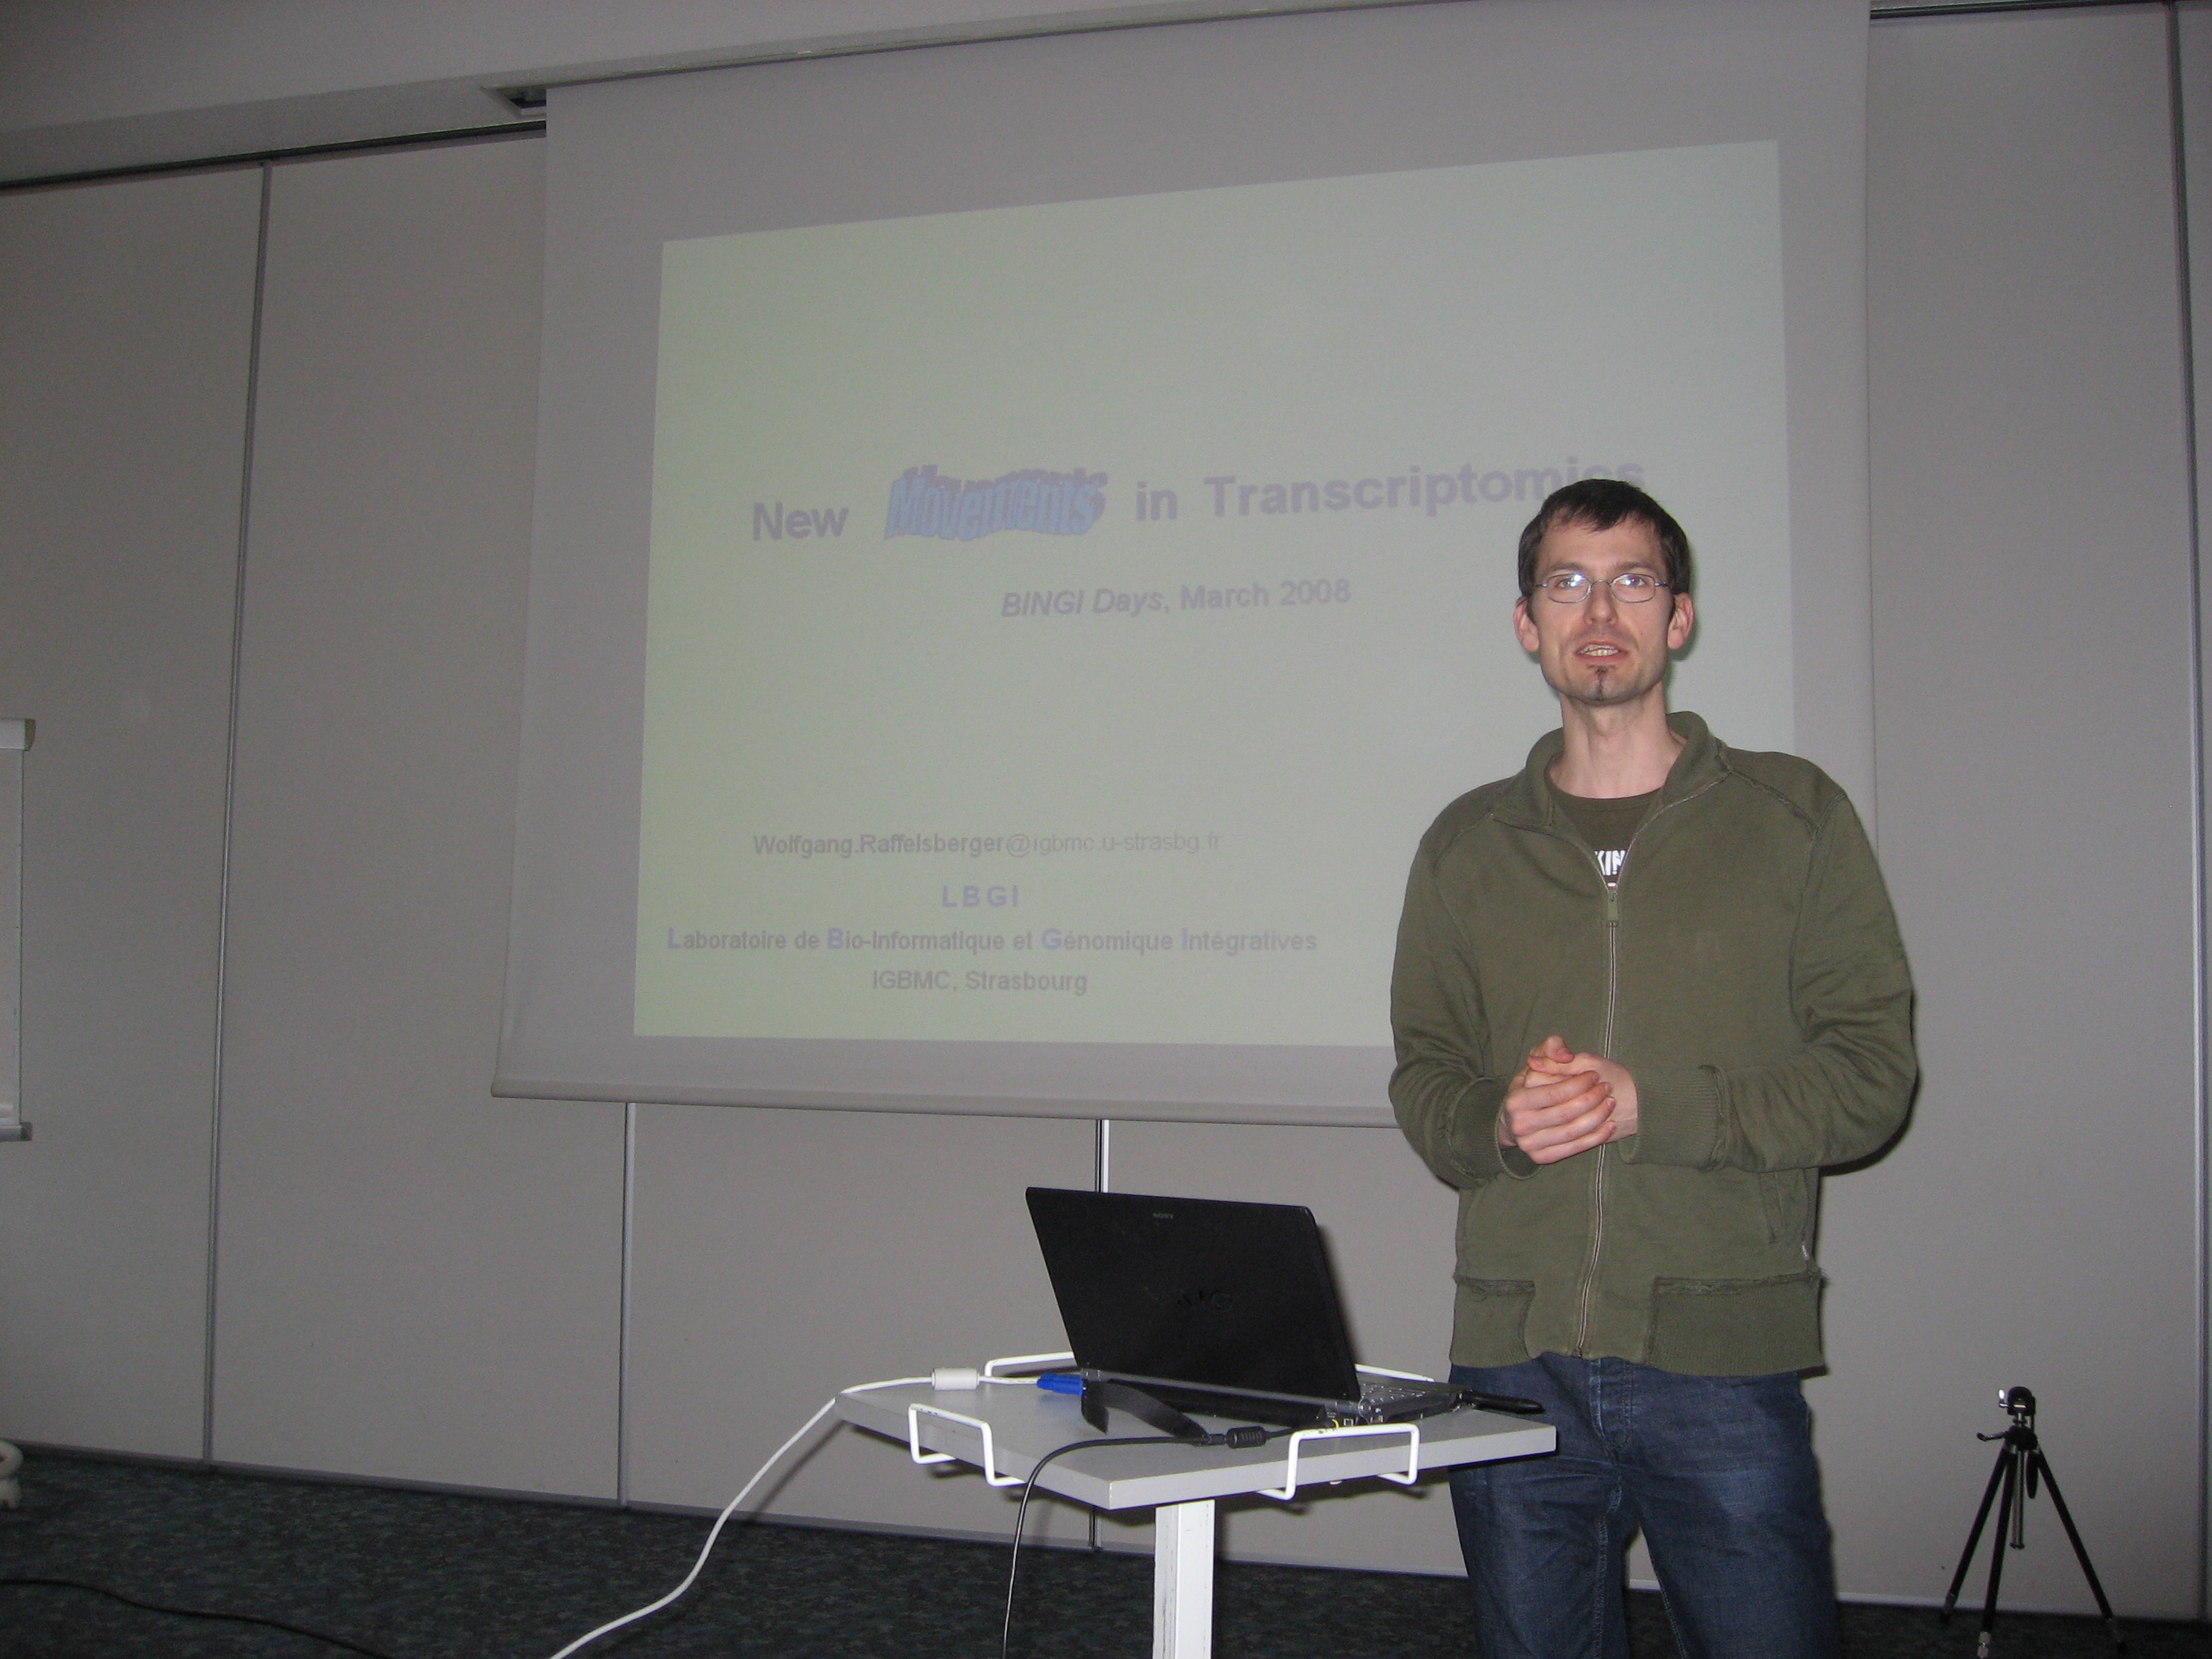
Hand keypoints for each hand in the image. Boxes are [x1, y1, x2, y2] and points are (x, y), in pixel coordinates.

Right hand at [1497, 1035, 1617, 1163]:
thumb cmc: (1532, 1086)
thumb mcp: (1537, 1061)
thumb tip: (1566, 1054)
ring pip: (1572, 1133)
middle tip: (1606, 1088)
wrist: (1517, 1119)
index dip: (1579, 1084)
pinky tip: (1609, 1125)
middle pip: (1565, 1113)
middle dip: (1591, 1099)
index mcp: (1515, 1100)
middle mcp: (1520, 1125)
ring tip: (1610, 1103)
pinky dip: (1596, 1137)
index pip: (1554, 1093)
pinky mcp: (1541, 1157)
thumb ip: (1551, 1047)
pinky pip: (1574, 1149)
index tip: (1595, 1075)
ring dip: (1597, 1117)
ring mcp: (1530, 1144)